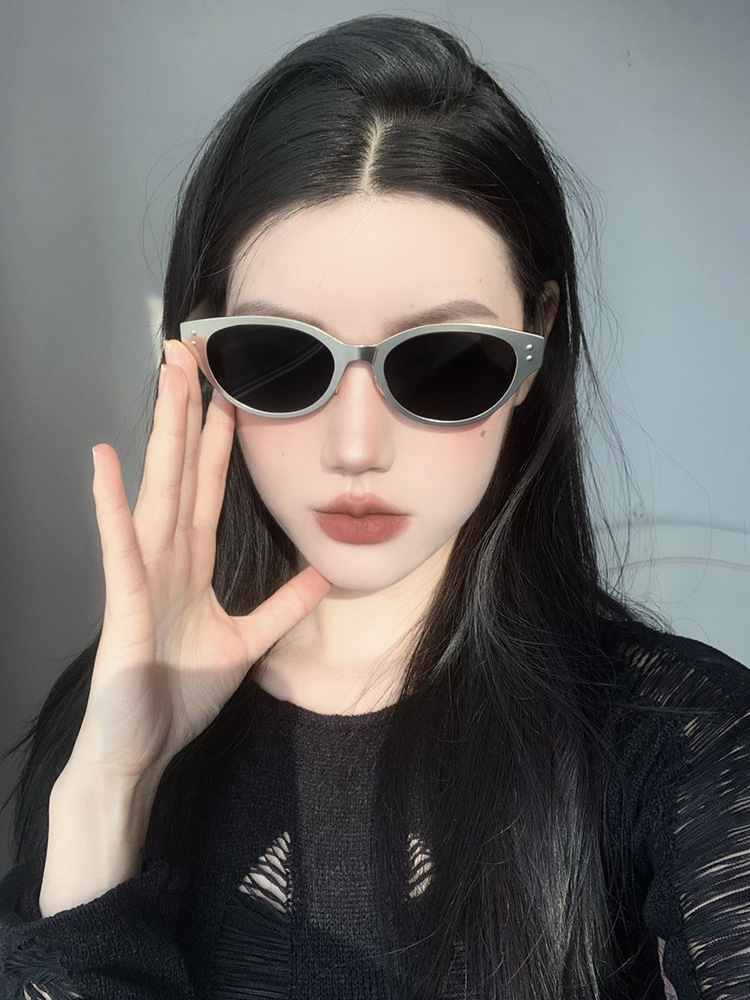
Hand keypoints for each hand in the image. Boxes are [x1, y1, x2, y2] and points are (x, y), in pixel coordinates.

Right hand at [68, 338, 330, 786]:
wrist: (139, 751)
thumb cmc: (177, 695)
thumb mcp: (247, 643)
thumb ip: (282, 607)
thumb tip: (323, 576)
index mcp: (191, 565)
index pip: (209, 489)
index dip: (219, 441)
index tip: (229, 393)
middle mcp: (165, 558)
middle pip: (182, 473)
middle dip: (188, 414)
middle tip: (191, 355)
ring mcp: (141, 576)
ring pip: (156, 491)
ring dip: (161, 436)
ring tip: (165, 381)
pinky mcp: (123, 604)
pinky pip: (119, 547)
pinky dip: (111, 504)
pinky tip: (106, 460)